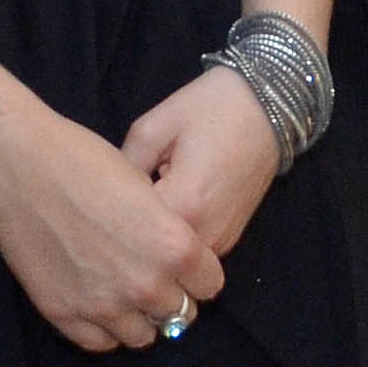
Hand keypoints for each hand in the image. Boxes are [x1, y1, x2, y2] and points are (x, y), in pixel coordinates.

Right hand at [0, 108, 213, 349]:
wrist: (22, 169)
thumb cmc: (87, 163)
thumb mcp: (147, 189)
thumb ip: (169, 232)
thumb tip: (176, 256)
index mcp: (174, 248)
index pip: (210, 286)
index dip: (198, 274)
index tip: (184, 266)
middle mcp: (145, 285)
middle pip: (179, 314)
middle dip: (171, 296)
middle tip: (151, 277)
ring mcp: (103, 306)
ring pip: (142, 336)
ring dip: (139, 318)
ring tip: (124, 293)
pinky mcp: (64, 314)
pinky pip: (99, 342)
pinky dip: (103, 328)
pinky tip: (97, 304)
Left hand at [124, 66, 282, 264]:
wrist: (269, 105)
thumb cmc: (209, 108)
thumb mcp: (152, 127)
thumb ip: (121, 169)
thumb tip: (106, 201)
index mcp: (184, 206)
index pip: (128, 237)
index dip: (106, 221)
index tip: (98, 202)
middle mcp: (206, 236)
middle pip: (150, 256)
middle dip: (129, 237)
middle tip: (114, 208)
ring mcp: (222, 243)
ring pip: (171, 261)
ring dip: (153, 243)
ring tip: (141, 209)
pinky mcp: (231, 241)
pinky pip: (191, 254)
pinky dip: (174, 242)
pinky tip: (165, 212)